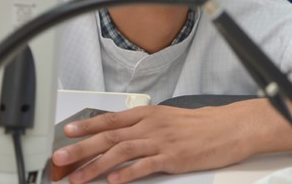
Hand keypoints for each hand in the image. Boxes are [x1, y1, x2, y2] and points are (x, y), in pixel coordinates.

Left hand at [51, 99, 291, 182]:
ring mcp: (162, 141)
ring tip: (78, 178)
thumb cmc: (203, 125)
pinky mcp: (174, 157)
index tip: (66, 133)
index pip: (111, 119)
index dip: (87, 126)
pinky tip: (114, 181)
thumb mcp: (170, 119)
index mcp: (149, 114)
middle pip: (109, 137)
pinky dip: (128, 173)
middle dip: (81, 149)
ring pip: (121, 152)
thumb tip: (123, 136)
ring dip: (96, 166)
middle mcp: (151, 125)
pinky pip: (146, 165)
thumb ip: (146, 127)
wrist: (232, 127)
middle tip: (60, 160)